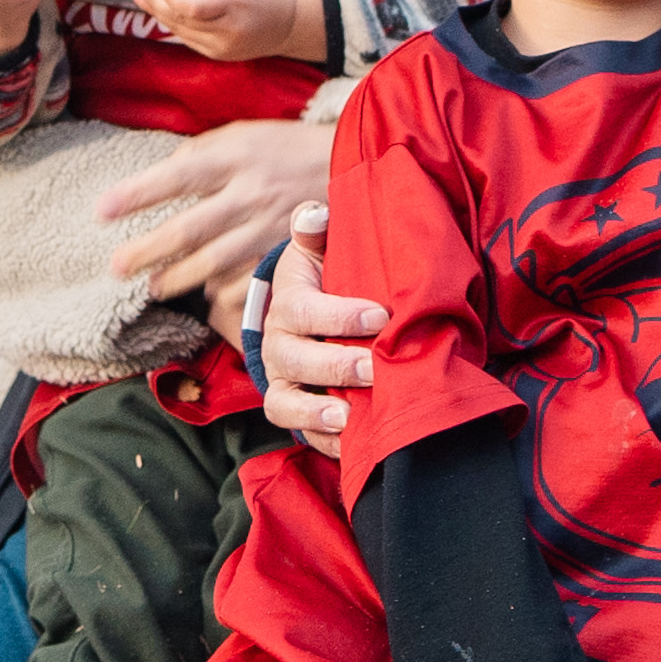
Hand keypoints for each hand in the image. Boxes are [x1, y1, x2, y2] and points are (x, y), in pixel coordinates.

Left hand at [100, 116, 343, 300]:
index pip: (178, 176)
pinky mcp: (287, 253)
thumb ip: (202, 153)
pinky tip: (207, 293)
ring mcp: (271, 228)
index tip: (101, 211)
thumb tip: (159, 176)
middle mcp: (252, 193)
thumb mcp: (246, 134)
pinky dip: (223, 291)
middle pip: (189, 229)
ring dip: (179, 278)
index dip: (137, 194)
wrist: (353, 169)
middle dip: (147, 251)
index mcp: (238, 155)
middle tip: (117, 267)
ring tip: (154, 286)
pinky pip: (247, 281)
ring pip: (214, 263)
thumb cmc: (288, 149)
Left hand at [137, 0, 321, 63]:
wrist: (289, 22)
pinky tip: (162, 9)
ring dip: (159, 11)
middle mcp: (228, 29)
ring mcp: (222, 47)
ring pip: (180, 30)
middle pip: (182, 18)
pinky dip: (174, 22)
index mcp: (236, 3)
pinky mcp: (217, 55)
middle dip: (156, 1)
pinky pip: (187, 38)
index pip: (194, 6)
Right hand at [243, 210, 377, 440]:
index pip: (306, 310)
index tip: (380, 316)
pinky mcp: (294, 411)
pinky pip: (301, 434)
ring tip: (350, 417)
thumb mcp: (319, 250)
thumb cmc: (323, 280)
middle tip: (374, 368)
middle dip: (336, 366)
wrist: (306, 317)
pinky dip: (325, 443)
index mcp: (289, 305)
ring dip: (318, 413)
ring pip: (287, 403)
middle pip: (297, 361)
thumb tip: (313, 215)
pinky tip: (355, 446)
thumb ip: (317, 230)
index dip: (340, 315)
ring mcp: (284, 382)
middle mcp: (280, 347)